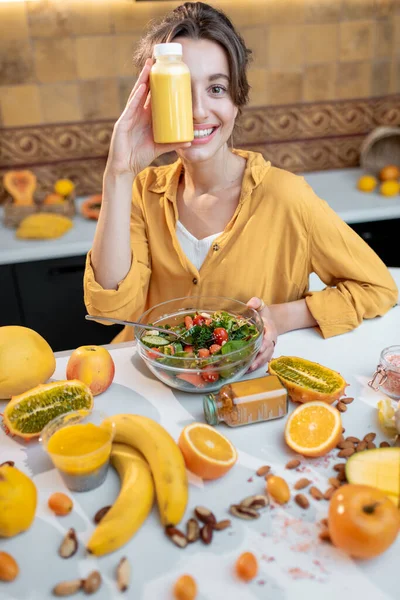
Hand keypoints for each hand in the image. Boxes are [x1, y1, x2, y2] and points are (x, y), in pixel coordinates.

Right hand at [106, 58, 190, 176]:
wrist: (124, 169)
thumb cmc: (139, 157)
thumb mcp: (159, 148)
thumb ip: (172, 143)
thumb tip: (190, 142)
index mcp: (143, 118)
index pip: (151, 97)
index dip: (157, 85)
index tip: (166, 72)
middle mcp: (135, 114)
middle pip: (143, 91)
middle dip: (149, 76)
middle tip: (157, 61)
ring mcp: (128, 117)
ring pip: (136, 95)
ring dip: (142, 79)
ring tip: (149, 66)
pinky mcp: (122, 123)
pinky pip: (131, 107)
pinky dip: (137, 96)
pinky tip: (143, 86)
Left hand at [246, 297, 277, 371]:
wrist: (268, 320)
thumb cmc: (262, 313)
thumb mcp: (261, 306)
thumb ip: (256, 303)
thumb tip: (250, 304)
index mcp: (270, 329)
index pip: (269, 337)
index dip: (265, 344)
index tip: (260, 349)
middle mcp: (271, 340)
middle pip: (268, 351)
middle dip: (260, 358)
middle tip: (251, 365)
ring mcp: (269, 347)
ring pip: (265, 358)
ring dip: (258, 364)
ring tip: (248, 370)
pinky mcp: (265, 352)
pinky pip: (262, 360)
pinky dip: (256, 365)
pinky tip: (247, 370)